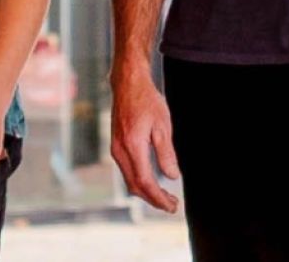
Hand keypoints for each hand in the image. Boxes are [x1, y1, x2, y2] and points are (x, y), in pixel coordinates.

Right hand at [108, 68, 181, 212]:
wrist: (127, 84)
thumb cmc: (146, 100)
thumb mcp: (163, 125)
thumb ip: (166, 153)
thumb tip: (172, 176)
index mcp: (132, 146)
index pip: (145, 181)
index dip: (159, 197)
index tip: (172, 205)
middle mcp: (120, 151)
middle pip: (135, 186)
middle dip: (154, 199)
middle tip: (172, 205)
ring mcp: (116, 149)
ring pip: (130, 181)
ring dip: (147, 192)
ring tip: (165, 196)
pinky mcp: (116, 146)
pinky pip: (127, 171)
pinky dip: (140, 181)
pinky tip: (152, 181)